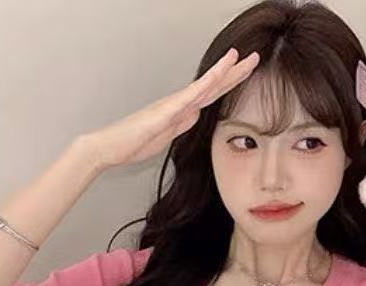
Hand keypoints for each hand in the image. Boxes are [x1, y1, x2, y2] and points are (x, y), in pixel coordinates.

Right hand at [84, 48, 259, 170]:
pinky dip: (202, 86)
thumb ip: (182, 124)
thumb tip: (196, 114)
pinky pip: (188, 97)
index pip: (212, 94)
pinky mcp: (164, 112)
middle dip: (235, 72)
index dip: (230, 82)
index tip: (246, 71)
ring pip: (203, 86)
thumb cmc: (134, 142)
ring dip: (222, 71)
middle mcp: (179, 103)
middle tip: (254, 58)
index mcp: (181, 110)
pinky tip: (215, 77)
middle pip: (213, 85)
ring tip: (240, 57)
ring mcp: (172, 105)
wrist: (111, 147)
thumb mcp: (167, 136)